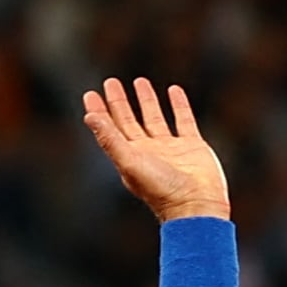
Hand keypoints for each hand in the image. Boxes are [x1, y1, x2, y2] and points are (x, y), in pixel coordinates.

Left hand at [81, 75, 228, 224]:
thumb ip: (109, 139)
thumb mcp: (130, 162)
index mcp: (130, 156)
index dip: (100, 111)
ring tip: (140, 81)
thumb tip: (89, 116)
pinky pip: (184, 120)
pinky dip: (179, 105)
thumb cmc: (161, 189)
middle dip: (119, 102)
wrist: (197, 205)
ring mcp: (171, 148)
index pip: (110, 128)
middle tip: (111, 82)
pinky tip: (174, 91)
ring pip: (155, 118)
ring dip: (147, 101)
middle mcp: (148, 151)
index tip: (90, 94)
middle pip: (129, 121)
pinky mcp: (193, 146)